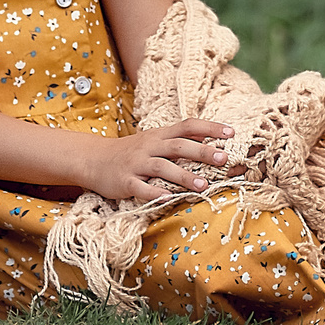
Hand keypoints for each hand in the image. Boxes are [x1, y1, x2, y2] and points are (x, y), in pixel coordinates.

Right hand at [76, 118, 233, 201]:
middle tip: (224, 159)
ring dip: (183, 176)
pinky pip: (141, 188)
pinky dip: (155, 193)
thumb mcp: (154, 141)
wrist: (93, 159)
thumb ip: (179, 140)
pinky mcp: (125, 182)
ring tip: (203, 186)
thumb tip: (210, 139)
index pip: (187, 126)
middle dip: (202, 152)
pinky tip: (168, 199)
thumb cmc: (131, 152)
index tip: (231, 132)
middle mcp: (149, 146)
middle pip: (178, 146)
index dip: (209, 128)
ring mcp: (136, 164)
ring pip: (162, 167)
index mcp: (159, 135)